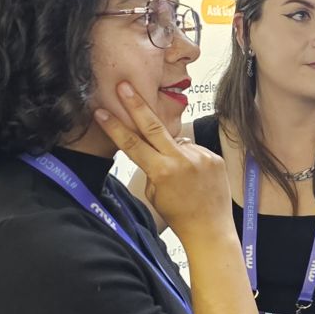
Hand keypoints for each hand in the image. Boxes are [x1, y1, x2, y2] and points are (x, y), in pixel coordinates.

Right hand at [96, 81, 229, 238]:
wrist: (210, 229)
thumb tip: (154, 146)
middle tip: (124, 85)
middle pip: (153, 126)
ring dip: (172, 152)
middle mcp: (181, 161)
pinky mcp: (214, 157)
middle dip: (136, 104)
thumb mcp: (154, 193)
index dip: (115, 126)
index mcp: (162, 172)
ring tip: (182, 177)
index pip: (132, 143)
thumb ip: (152, 167)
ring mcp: (200, 157)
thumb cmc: (178, 215)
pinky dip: (189, 158)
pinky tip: (194, 177)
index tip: (101, 111)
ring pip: (176, 142)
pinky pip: (193, 150)